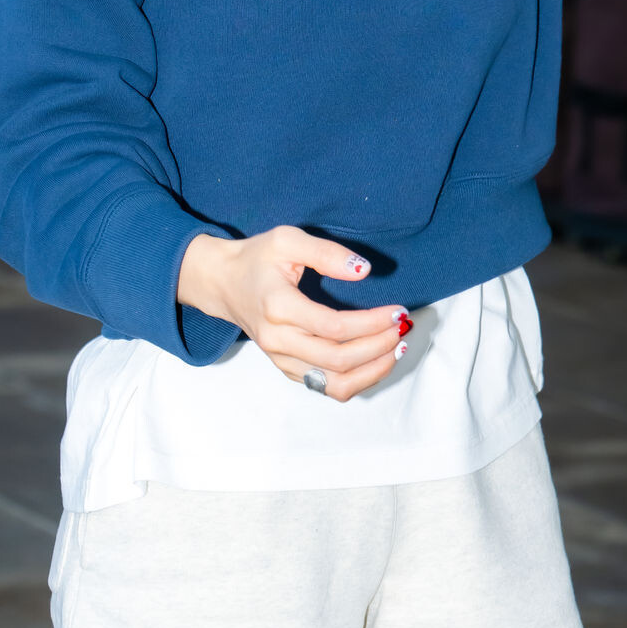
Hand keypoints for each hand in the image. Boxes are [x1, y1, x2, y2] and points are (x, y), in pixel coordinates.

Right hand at [178, 226, 411, 400]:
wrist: (222, 283)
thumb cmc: (256, 259)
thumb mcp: (288, 240)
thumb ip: (327, 253)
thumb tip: (363, 271)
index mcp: (278, 308)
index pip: (335, 327)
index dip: (372, 323)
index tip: (398, 311)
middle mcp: (278, 340)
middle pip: (338, 360)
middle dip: (379, 346)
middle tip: (403, 327)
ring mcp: (281, 359)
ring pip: (334, 383)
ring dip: (372, 371)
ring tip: (397, 350)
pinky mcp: (287, 368)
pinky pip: (326, 387)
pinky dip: (357, 380)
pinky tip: (377, 361)